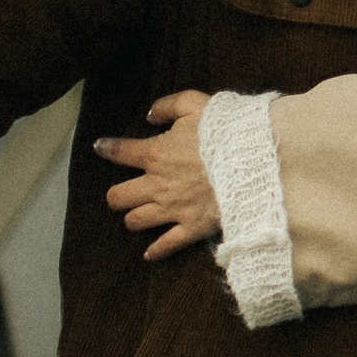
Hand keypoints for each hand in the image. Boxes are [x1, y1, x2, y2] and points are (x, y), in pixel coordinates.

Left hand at [94, 92, 220, 259]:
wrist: (254, 163)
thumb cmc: (226, 131)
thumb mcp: (196, 103)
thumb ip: (168, 106)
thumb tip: (149, 115)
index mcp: (156, 154)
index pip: (120, 152)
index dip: (107, 148)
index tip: (101, 147)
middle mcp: (157, 185)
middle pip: (118, 197)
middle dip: (118, 194)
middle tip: (125, 191)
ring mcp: (173, 209)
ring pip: (135, 221)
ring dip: (134, 217)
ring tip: (139, 214)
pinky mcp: (191, 227)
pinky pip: (165, 245)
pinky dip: (156, 250)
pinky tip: (149, 253)